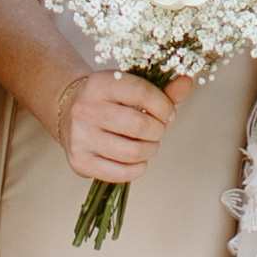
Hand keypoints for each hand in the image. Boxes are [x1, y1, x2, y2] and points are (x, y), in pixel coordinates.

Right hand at [58, 66, 183, 188]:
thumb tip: (187, 83)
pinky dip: (137, 169)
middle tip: (157, 130)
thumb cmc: (110, 99)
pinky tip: (137, 160)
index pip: (142, 93)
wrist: (68, 112)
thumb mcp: (131, 87)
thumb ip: (162, 89)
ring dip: (150, 150)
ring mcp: (80, 136)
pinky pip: (120, 173)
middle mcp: (86, 109)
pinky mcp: (80, 161)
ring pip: (132, 152)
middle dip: (158, 131)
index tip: (169, 113)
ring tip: (148, 144)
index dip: (164, 106)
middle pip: (139, 126)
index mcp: (100, 83)